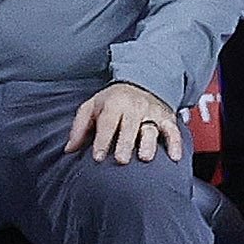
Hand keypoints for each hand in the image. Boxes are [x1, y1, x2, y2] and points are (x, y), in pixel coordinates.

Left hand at [65, 82, 183, 163]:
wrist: (141, 83)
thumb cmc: (112, 101)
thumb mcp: (92, 107)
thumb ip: (79, 127)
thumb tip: (69, 149)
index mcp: (114, 104)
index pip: (108, 123)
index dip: (102, 140)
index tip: (97, 157)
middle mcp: (134, 108)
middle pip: (130, 127)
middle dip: (125, 143)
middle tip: (120, 160)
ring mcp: (152, 114)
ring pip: (151, 130)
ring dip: (149, 144)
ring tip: (145, 158)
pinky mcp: (166, 119)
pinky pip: (173, 131)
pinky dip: (175, 143)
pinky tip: (174, 157)